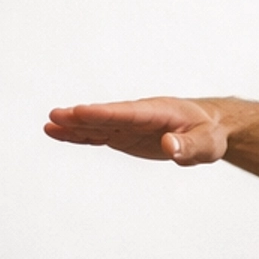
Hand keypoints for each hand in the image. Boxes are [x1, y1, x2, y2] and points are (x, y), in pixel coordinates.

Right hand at [43, 97, 229, 165]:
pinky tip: (61, 134)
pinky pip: (99, 134)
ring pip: (98, 125)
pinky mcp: (124, 135)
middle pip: (106, 116)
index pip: (127, 113)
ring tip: (49, 127)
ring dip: (75, 127)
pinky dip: (81, 135)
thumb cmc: (209, 133)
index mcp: (157, 113)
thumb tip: (170, 146)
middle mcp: (138, 116)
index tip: (81, 111)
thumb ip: (189, 145)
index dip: (103, 113)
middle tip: (55, 116)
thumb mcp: (206, 143)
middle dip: (81, 117)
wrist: (208, 127)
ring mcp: (128, 126)